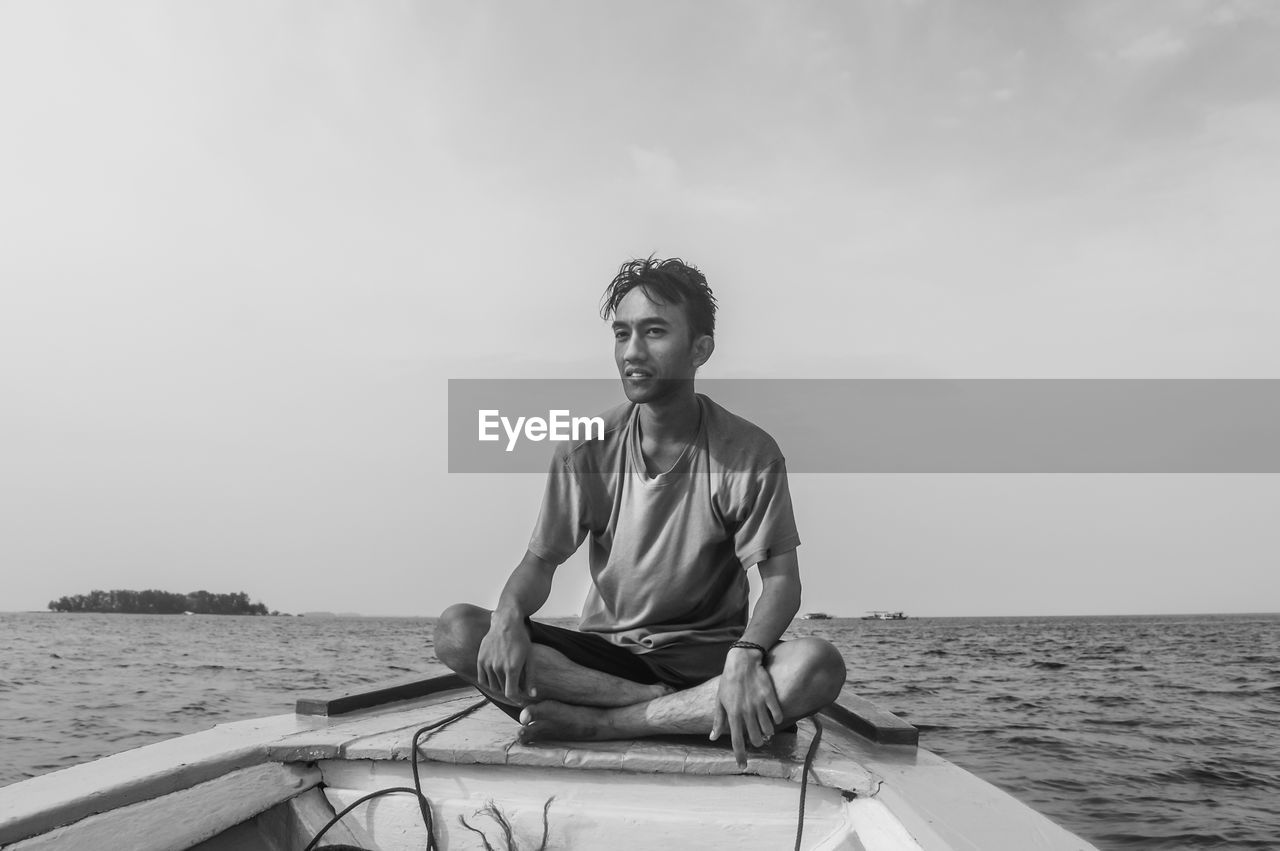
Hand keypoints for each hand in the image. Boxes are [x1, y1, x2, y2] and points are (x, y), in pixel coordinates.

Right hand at [476, 611, 533, 704]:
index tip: (521, 700)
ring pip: (493, 685)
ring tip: (508, 679)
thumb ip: (530, 678)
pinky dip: (489, 682)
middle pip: (503, 689)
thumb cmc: (521, 640)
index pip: (511, 693)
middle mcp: (498, 667)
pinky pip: (482, 679)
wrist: (506, 622)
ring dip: (501, 686)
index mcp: (512, 668)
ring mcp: (487, 663)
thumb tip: (532, 695)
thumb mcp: (530, 658)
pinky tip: (497, 677)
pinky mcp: (480, 659)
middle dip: (511, 690)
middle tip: (518, 686)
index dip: (517, 700)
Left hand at [710, 648, 783, 768]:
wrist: (742, 661)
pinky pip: (778, 715)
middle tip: (757, 738)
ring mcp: (759, 704)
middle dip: (757, 742)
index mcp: (732, 714)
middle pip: (756, 738)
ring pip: (768, 729)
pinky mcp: (769, 696)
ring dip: (767, 733)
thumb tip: (712, 737)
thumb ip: (718, 720)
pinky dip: (777, 720)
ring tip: (765, 729)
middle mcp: (746, 712)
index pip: (736, 741)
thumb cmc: (728, 681)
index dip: (740, 755)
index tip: (742, 766)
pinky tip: (774, 717)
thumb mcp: (720, 700)